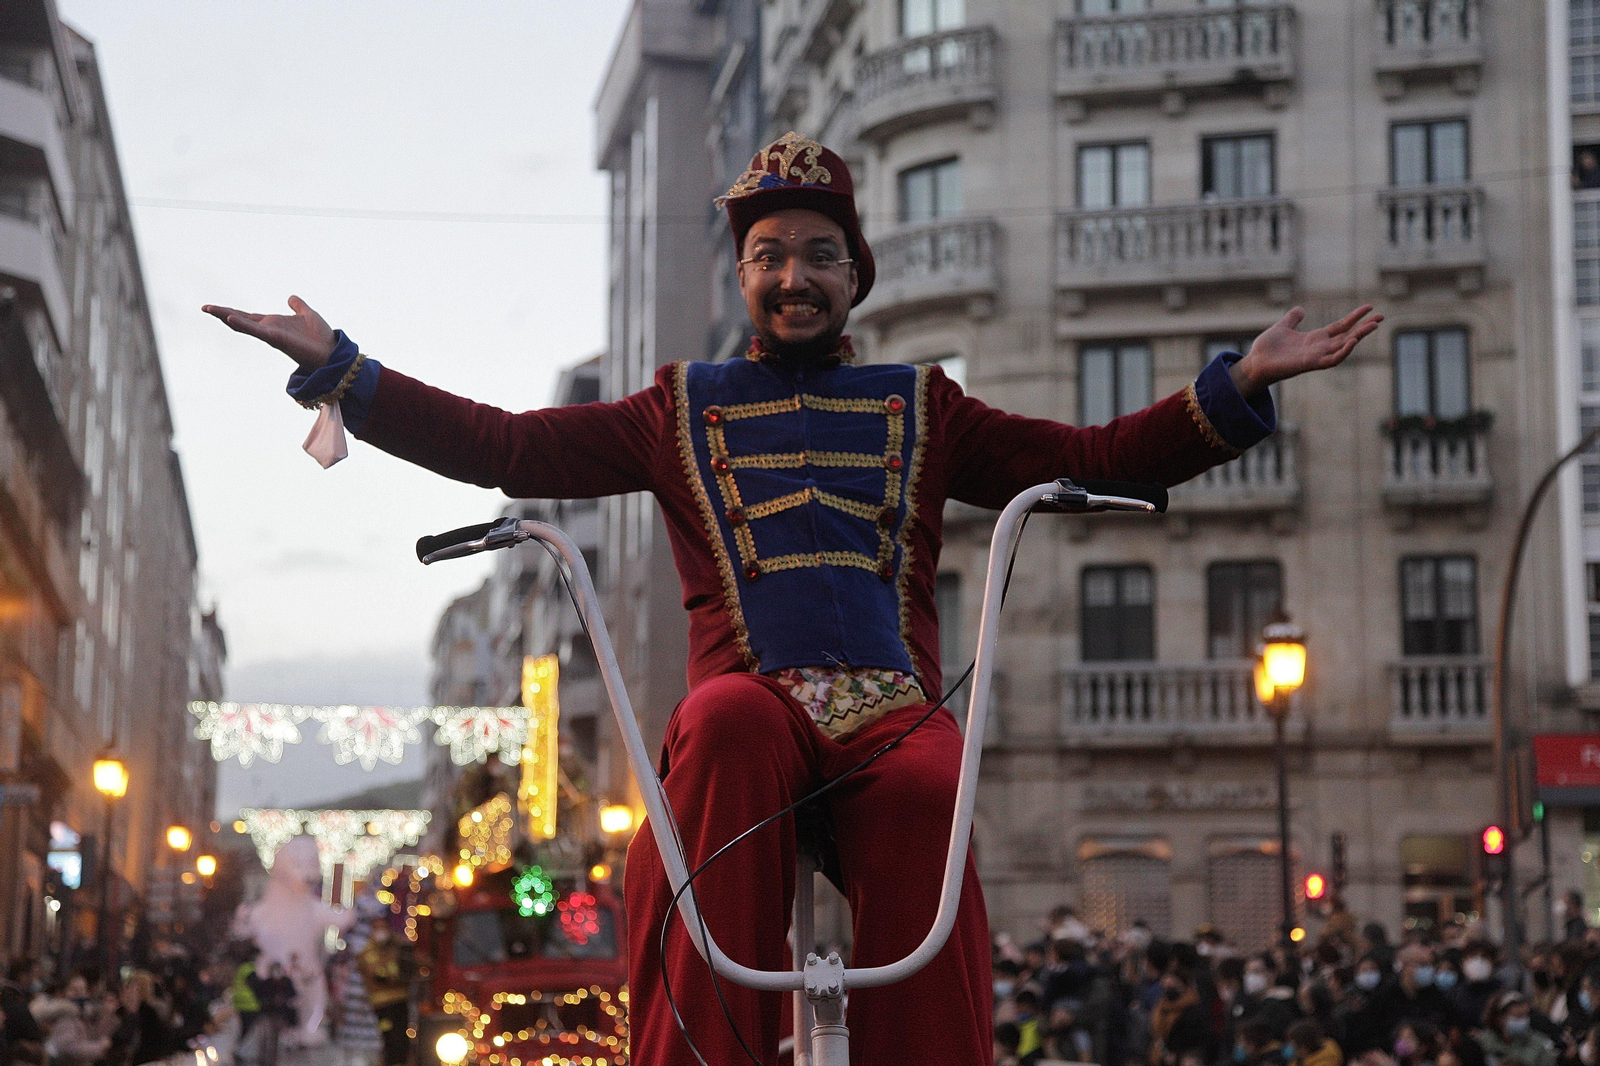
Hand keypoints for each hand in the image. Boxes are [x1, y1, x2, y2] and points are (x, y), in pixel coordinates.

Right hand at [201, 295, 337, 371]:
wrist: (332, 353)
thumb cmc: (321, 337)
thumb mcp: (308, 314)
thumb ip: (298, 306)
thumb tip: (290, 297)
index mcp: (273, 324)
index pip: (247, 316)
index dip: (231, 311)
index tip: (214, 307)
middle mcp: (269, 329)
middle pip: (240, 320)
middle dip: (222, 314)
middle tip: (204, 307)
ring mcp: (270, 335)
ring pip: (243, 325)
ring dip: (226, 317)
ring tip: (210, 310)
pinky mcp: (276, 339)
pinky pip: (256, 331)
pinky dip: (243, 324)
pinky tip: (230, 318)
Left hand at [1230, 304, 1382, 397]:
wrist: (1254, 363)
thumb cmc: (1267, 349)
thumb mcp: (1282, 327)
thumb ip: (1292, 319)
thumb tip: (1300, 309)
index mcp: (1315, 339)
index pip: (1340, 326)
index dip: (1354, 317)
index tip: (1369, 307)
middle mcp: (1319, 348)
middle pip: (1347, 336)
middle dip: (1364, 327)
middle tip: (1382, 316)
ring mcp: (1316, 357)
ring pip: (1343, 347)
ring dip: (1358, 337)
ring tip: (1373, 326)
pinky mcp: (1310, 364)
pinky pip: (1331, 359)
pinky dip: (1343, 352)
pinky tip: (1352, 341)